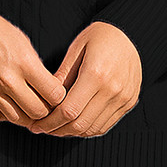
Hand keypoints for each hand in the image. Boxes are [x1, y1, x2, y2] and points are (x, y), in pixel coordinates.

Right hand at [0, 4, 66, 127]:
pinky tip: (6, 104)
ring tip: (25, 103)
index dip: (59, 96)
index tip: (55, 93)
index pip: (54, 94)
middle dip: (45, 110)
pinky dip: (4, 115)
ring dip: (25, 114)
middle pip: (38, 112)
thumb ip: (36, 66)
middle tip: (43, 103)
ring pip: (18, 119)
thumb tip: (47, 87)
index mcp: (24, 63)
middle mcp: (8, 80)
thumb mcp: (22, 41)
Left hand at [28, 21, 141, 137]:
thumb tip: (44, 98)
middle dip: (57, 130)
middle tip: (43, 129)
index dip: (50, 122)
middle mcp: (112, 89)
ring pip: (92, 128)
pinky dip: (88, 129)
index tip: (37, 124)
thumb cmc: (99, 37)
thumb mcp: (76, 48)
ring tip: (56, 128)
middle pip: (80, 124)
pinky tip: (75, 125)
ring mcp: (123, 98)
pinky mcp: (129, 102)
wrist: (130, 33)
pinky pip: (105, 125)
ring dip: (71, 133)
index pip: (68, 111)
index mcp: (95, 74)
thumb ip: (62, 75)